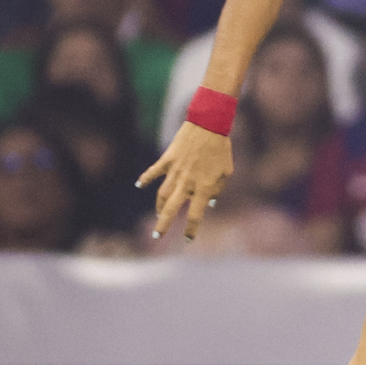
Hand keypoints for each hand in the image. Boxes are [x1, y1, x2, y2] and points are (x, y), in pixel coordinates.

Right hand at [137, 122, 233, 240]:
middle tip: (156, 236)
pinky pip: (153, 172)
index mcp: (204, 187)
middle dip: (163, 224)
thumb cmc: (221, 149)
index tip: (187, 239)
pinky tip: (138, 186)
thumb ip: (218, 189)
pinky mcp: (167, 159)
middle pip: (171, 209)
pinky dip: (145, 179)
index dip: (191, 229)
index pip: (196, 215)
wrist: (209, 125)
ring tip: (157, 214)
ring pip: (162, 194)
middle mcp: (187, 182)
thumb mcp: (226, 171)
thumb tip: (210, 203)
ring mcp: (176, 171)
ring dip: (158, 206)